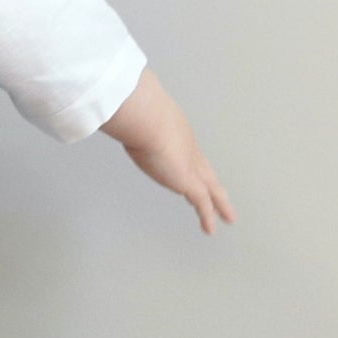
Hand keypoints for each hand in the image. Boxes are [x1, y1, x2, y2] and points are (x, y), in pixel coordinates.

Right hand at [98, 69, 236, 234]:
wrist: (147, 116)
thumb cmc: (137, 110)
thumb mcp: (132, 113)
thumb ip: (126, 115)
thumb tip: (111, 108)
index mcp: (177, 132)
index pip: (189, 152)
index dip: (194, 162)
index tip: (198, 170)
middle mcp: (188, 149)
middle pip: (206, 171)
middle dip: (215, 185)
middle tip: (224, 196)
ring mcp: (191, 166)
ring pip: (212, 189)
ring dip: (220, 203)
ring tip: (227, 216)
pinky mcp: (189, 181)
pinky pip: (202, 204)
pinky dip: (207, 217)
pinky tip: (210, 229)